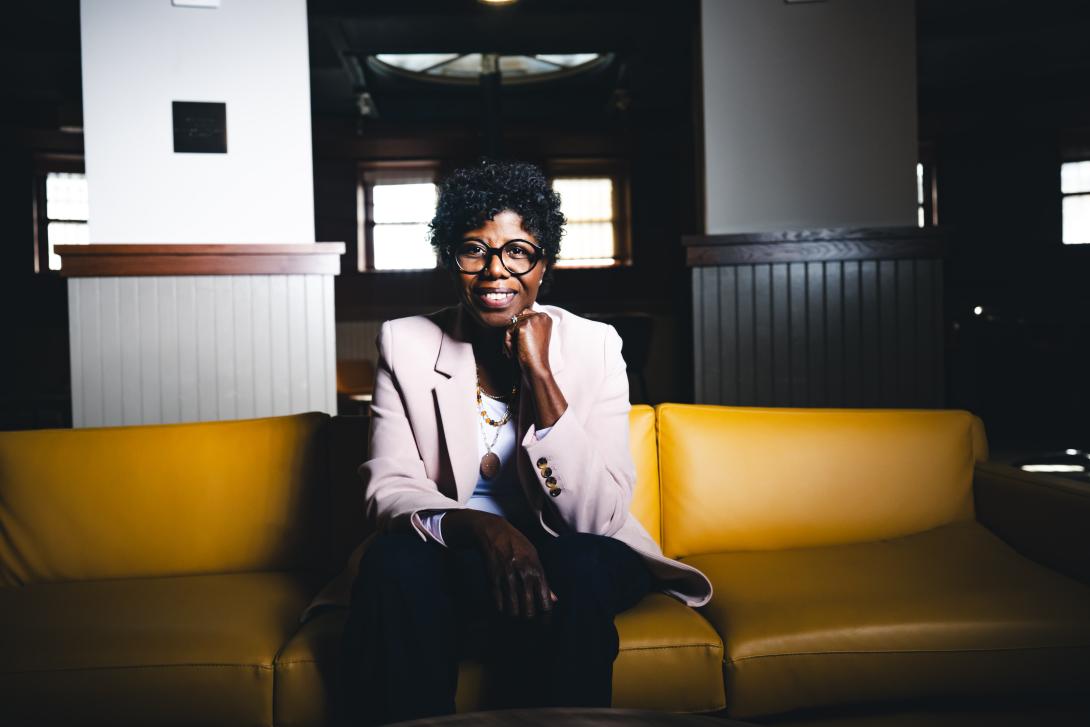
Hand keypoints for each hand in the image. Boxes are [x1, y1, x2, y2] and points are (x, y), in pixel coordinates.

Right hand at [442, 509, 556, 618]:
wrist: (495, 533)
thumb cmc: (518, 545)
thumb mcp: (535, 558)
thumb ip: (544, 580)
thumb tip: (554, 599)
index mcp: (537, 571)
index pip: (545, 604)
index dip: (545, 616)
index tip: (543, 620)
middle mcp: (523, 577)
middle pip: (529, 612)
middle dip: (529, 619)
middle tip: (528, 620)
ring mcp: (507, 580)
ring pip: (513, 612)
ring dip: (515, 617)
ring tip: (516, 615)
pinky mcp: (493, 581)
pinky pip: (498, 605)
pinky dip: (501, 611)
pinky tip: (504, 609)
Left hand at [503, 308, 551, 377]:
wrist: (536, 366)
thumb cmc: (533, 354)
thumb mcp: (532, 335)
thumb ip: (526, 324)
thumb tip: (512, 318)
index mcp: (546, 318)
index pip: (524, 314)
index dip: (519, 329)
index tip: (521, 343)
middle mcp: (541, 316)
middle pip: (517, 318)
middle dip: (513, 333)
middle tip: (516, 349)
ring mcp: (533, 320)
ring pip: (511, 325)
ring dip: (509, 339)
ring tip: (515, 351)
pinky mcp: (524, 326)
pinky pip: (508, 331)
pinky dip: (507, 342)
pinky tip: (513, 352)